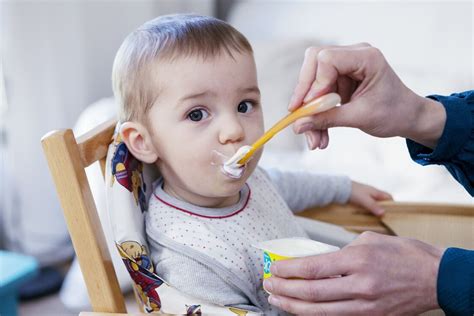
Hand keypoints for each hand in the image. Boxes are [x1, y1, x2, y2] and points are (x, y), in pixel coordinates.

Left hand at [264, 232, 443, 314]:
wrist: (437, 277)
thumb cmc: (403, 254)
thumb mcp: (368, 240)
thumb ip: (340, 252)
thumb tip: (315, 261)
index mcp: (357, 259)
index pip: (312, 268)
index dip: (288, 270)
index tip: (273, 268)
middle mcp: (360, 285)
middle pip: (311, 292)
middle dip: (284, 289)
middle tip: (268, 284)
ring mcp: (366, 306)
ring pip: (320, 312)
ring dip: (293, 306)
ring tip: (276, 299)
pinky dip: (315, 314)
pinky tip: (301, 309)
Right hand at [290, 43, 445, 149]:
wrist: (408, 118)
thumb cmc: (394, 113)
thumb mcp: (360, 118)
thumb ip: (328, 119)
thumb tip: (298, 125)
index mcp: (366, 57)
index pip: (327, 60)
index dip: (314, 84)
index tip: (308, 109)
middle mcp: (354, 56)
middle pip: (314, 64)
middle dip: (304, 94)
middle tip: (299, 119)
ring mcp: (346, 67)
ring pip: (313, 83)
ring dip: (310, 111)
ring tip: (314, 140)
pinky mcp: (340, 79)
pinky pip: (319, 93)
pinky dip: (317, 114)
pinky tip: (319, 135)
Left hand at [349, 181, 392, 215]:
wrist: (340, 188)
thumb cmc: (353, 192)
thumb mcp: (364, 200)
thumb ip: (373, 206)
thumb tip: (383, 213)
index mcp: (376, 192)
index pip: (389, 197)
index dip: (392, 204)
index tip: (393, 213)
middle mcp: (372, 193)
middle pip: (382, 202)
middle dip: (384, 209)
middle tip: (385, 218)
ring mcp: (366, 196)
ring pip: (374, 204)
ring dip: (375, 210)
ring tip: (377, 219)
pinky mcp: (359, 199)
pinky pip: (367, 205)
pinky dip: (369, 210)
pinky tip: (367, 215)